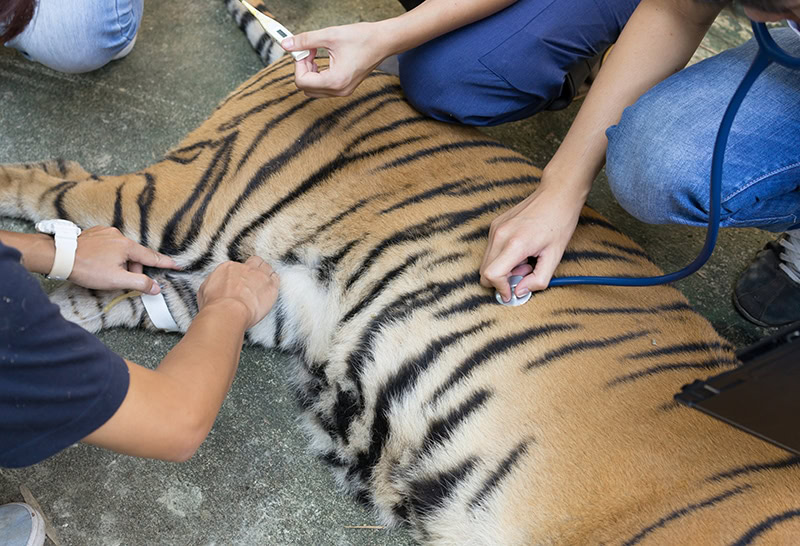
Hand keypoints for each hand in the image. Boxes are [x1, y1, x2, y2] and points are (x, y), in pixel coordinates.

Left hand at [70, 226, 179, 293]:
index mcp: (127, 246)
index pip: (152, 257)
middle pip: (134, 255)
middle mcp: (118, 235)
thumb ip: (140, 283)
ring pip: (121, 250)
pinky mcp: (95, 233)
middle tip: (121, 281)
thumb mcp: (117, 280)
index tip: (177, 265)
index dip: (166, 263)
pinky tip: (99, 261)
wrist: (61, 256)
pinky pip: (110, 244)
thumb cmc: (87, 268)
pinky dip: (109, 254)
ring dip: (120, 262)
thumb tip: (156, 287)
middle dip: (132, 269)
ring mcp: (106, 232)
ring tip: (104, 271)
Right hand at [197, 256, 278, 328]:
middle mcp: (245, 268)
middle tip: (254, 277)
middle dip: (255, 267)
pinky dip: (274, 282)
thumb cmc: (215, 304)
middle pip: (254, 261)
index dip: (239, 274)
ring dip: (266, 273)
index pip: (237, 266)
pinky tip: (271, 287)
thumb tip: (214, 286)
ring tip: (264, 282)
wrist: (228, 311)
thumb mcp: (204, 291)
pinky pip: (276, 278)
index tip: (239, 282)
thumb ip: (212, 284)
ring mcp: (260, 276)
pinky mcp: (271, 286)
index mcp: (228, 268)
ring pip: (266, 267)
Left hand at [282, 22, 390, 97]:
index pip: (302, 82)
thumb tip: (288, 43)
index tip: (303, 51)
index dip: (298, 64)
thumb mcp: (329, 36)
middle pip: (306, 89)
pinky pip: (323, 88)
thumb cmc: (363, 39)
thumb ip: (305, 41)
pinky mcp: (345, 87)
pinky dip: (318, 75)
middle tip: (308, 51)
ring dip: (309, 73)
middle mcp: (339, 90)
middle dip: (302, 69)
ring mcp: (343, 91)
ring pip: (313, 90)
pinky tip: (321, 61)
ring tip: (315, 54)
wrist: (383, 42)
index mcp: (335, 81)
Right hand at [480, 185, 584, 300]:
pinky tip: (521, 251)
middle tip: (524, 273)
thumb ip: (538, 280)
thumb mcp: (555, 257)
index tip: (511, 293)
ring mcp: (495, 228)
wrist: (557, 195)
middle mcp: (500, 235)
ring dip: (502, 268)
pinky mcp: (495, 224)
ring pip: (486, 261)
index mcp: (515, 244)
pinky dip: (502, 257)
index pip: (491, 274)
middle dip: (502, 279)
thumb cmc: (559, 222)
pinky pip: (491, 250)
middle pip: (484, 271)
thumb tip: (521, 291)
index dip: (500, 288)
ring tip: (525, 260)